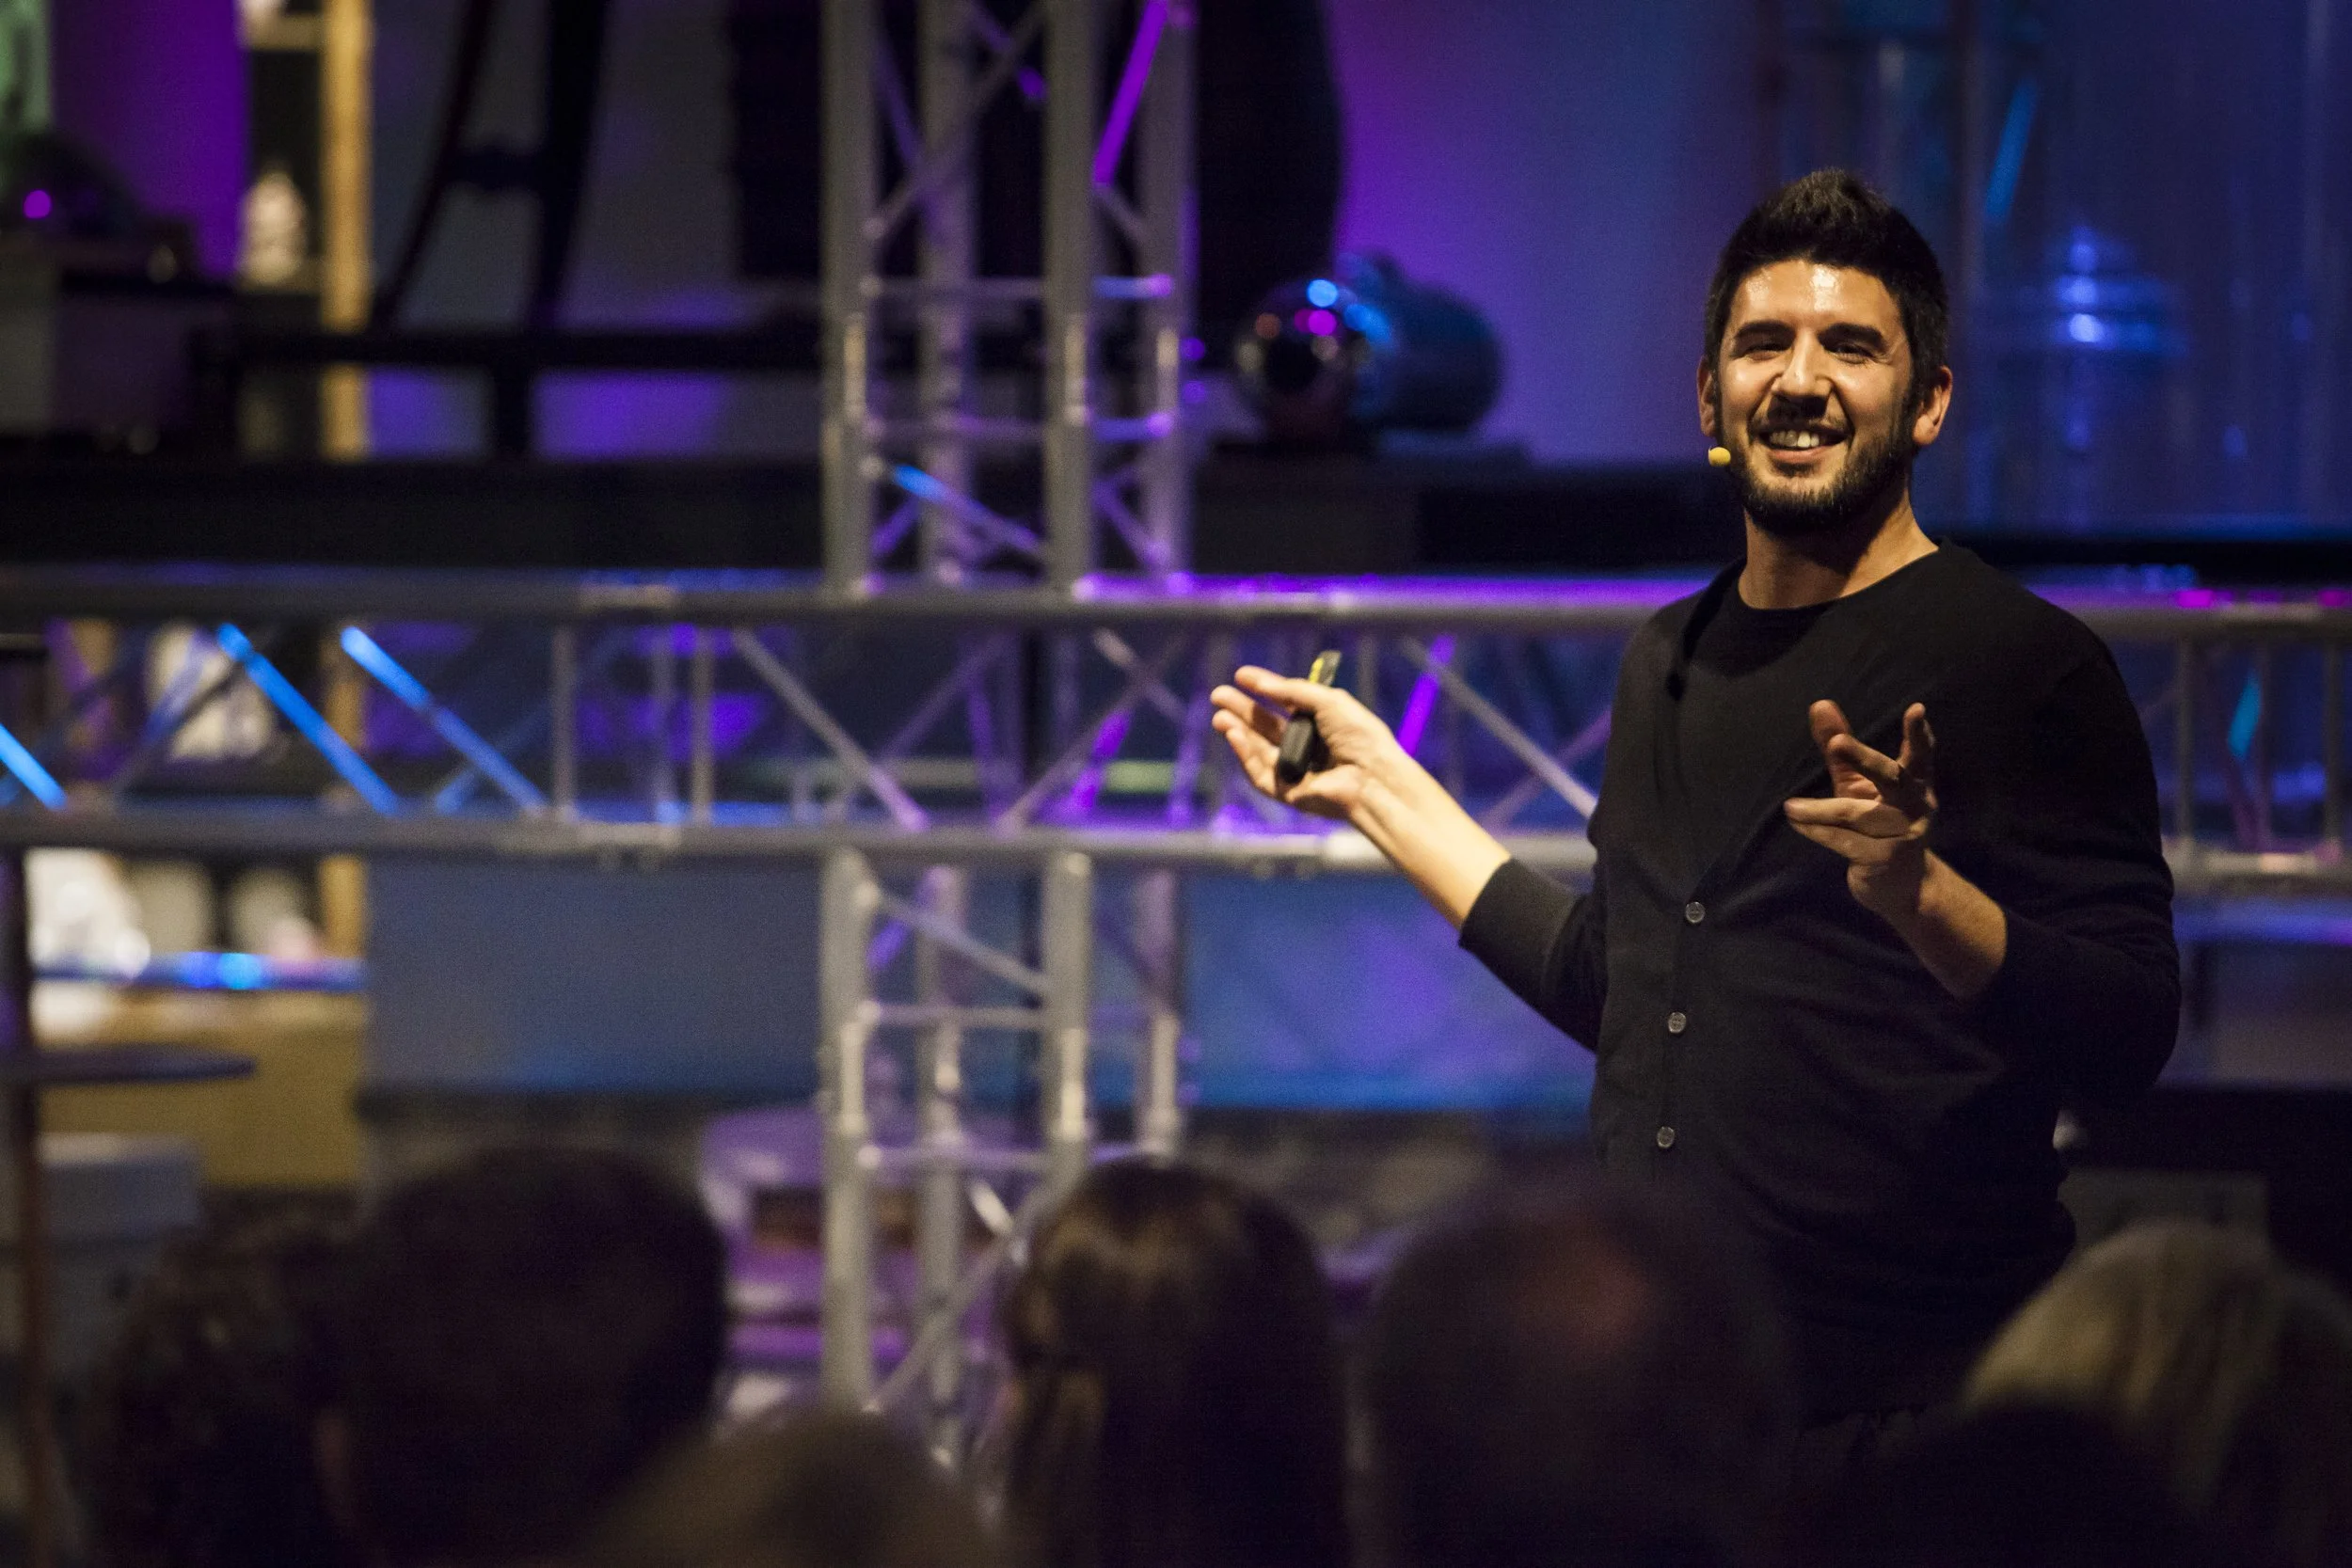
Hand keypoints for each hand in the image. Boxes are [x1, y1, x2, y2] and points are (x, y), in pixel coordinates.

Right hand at [1209, 666, 1401, 821]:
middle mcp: (1307, 746)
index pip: (1285, 704)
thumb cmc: (1361, 737)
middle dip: (1242, 711)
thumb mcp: (1328, 701)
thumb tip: (1259, 682)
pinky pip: (1260, 774)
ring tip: (1220, 715)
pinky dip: (1245, 754)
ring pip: (1259, 749)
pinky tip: (1234, 735)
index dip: (1263, 689)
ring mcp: (1296, 770)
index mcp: (1321, 723)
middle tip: (1218, 695)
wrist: (1373, 776)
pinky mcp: (1288, 792)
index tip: (1241, 675)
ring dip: (1238, 731)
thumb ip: (1292, 691)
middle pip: (1266, 726)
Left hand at [1784, 699, 1936, 916]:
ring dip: (1821, 810)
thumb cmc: (1877, 823)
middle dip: (1864, 760)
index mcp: (1914, 782)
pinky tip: (1797, 821)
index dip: (1918, 734)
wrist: (1902, 887)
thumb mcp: (1858, 784)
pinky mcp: (1881, 859)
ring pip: (1857, 815)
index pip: (1919, 754)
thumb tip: (1820, 704)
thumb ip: (1840, 749)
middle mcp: (1914, 805)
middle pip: (1891, 778)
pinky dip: (1818, 831)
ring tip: (1791, 807)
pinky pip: (1844, 841)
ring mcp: (1900, 834)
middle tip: (1838, 743)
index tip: (1916, 710)